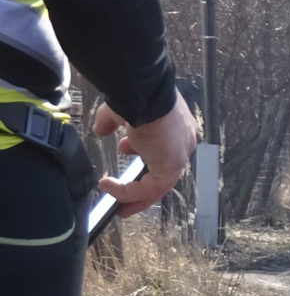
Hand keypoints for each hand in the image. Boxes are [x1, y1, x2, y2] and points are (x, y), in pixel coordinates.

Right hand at [94, 93, 198, 218]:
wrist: (143, 91)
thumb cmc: (135, 95)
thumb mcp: (121, 110)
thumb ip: (111, 122)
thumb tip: (100, 130)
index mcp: (176, 129)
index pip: (164, 150)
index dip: (144, 154)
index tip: (126, 152)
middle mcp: (183, 144)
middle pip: (164, 174)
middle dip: (143, 187)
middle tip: (126, 197)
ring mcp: (179, 156)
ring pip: (158, 186)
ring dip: (135, 196)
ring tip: (118, 203)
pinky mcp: (170, 166)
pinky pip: (148, 188)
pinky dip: (127, 191)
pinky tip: (108, 186)